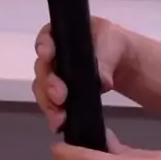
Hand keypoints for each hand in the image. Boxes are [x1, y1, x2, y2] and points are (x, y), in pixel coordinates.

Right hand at [33, 18, 130, 132]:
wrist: (119, 62)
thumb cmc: (111, 44)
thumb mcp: (111, 44)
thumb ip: (104, 61)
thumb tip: (101, 81)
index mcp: (60, 35)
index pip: (46, 39)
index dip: (44, 47)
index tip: (46, 54)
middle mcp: (51, 56)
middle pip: (41, 69)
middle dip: (48, 84)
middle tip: (59, 96)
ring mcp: (53, 76)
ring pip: (42, 90)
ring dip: (48, 104)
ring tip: (59, 117)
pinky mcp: (60, 94)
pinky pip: (51, 104)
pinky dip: (53, 114)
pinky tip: (58, 124)